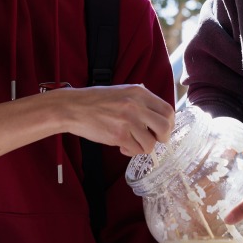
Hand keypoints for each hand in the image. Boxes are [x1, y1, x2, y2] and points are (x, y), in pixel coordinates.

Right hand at [56, 84, 174, 155]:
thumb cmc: (96, 100)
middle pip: (165, 127)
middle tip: (154, 139)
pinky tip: (122, 145)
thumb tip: (157, 112)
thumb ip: (140, 99)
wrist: (73, 107)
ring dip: (143, 147)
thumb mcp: (122, 91)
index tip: (163, 129)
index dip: (169, 123)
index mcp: (139, 92)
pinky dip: (131, 151)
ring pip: (150, 143)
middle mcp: (136, 105)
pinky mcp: (118, 135)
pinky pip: (135, 150)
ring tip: (133, 142)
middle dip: (163, 138)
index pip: (168, 110)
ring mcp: (127, 121)